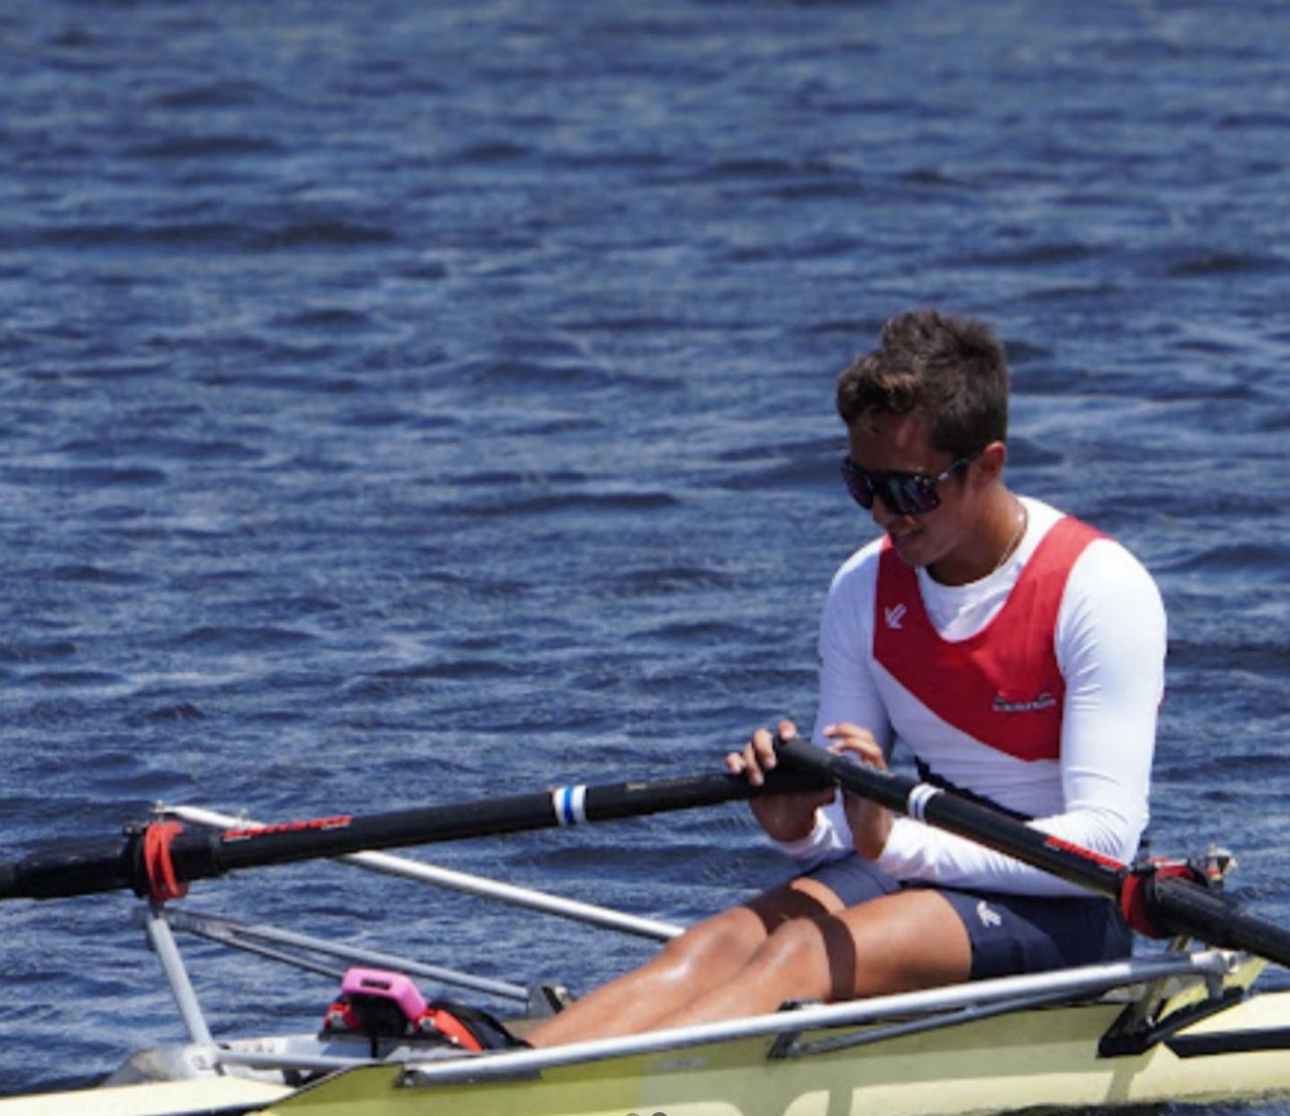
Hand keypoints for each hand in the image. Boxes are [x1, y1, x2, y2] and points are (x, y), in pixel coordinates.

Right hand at [726, 719, 834, 842]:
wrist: (790, 824)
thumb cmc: (806, 804)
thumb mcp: (817, 797)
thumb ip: (825, 788)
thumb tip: (835, 780)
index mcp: (790, 751)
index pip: (785, 731)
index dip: (785, 729)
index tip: (787, 737)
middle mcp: (772, 752)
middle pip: (761, 736)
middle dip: (764, 747)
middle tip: (771, 765)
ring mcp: (756, 761)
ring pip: (747, 749)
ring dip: (751, 762)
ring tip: (759, 781)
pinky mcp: (743, 773)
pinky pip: (733, 760)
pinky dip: (733, 762)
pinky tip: (737, 771)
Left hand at [823, 722, 892, 859]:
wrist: (873, 837)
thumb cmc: (861, 812)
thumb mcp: (849, 786)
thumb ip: (842, 773)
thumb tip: (823, 760)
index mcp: (868, 765)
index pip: (862, 737)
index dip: (846, 729)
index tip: (826, 731)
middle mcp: (876, 769)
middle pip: (869, 738)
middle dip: (847, 730)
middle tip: (826, 732)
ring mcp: (878, 780)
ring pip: (873, 751)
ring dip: (853, 743)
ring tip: (833, 749)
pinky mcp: (877, 793)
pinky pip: (870, 774)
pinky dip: (855, 768)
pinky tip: (840, 769)